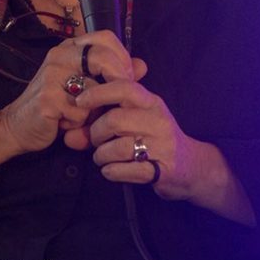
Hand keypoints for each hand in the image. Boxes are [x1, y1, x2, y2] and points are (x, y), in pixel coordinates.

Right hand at [0, 32, 146, 154]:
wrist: (19, 126)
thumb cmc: (58, 104)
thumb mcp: (88, 86)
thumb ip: (115, 74)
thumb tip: (143, 65)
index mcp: (71, 47)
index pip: (106, 36)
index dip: (123, 56)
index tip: (130, 76)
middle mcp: (60, 55)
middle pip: (103, 58)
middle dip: (119, 80)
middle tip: (120, 98)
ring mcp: (51, 75)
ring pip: (95, 89)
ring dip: (98, 108)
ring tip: (87, 115)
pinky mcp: (48, 99)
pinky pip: (81, 111)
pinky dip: (81, 123)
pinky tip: (69, 124)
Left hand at [77, 79, 207, 201]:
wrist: (191, 167)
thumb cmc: (155, 139)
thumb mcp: (136, 121)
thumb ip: (104, 121)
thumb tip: (69, 135)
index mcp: (152, 103)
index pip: (125, 87)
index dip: (99, 92)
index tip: (81, 101)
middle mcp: (158, 121)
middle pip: (115, 120)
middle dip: (96, 133)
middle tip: (95, 140)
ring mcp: (163, 146)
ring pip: (118, 147)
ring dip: (101, 155)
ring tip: (102, 158)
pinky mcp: (162, 170)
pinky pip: (126, 170)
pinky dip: (112, 171)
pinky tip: (111, 170)